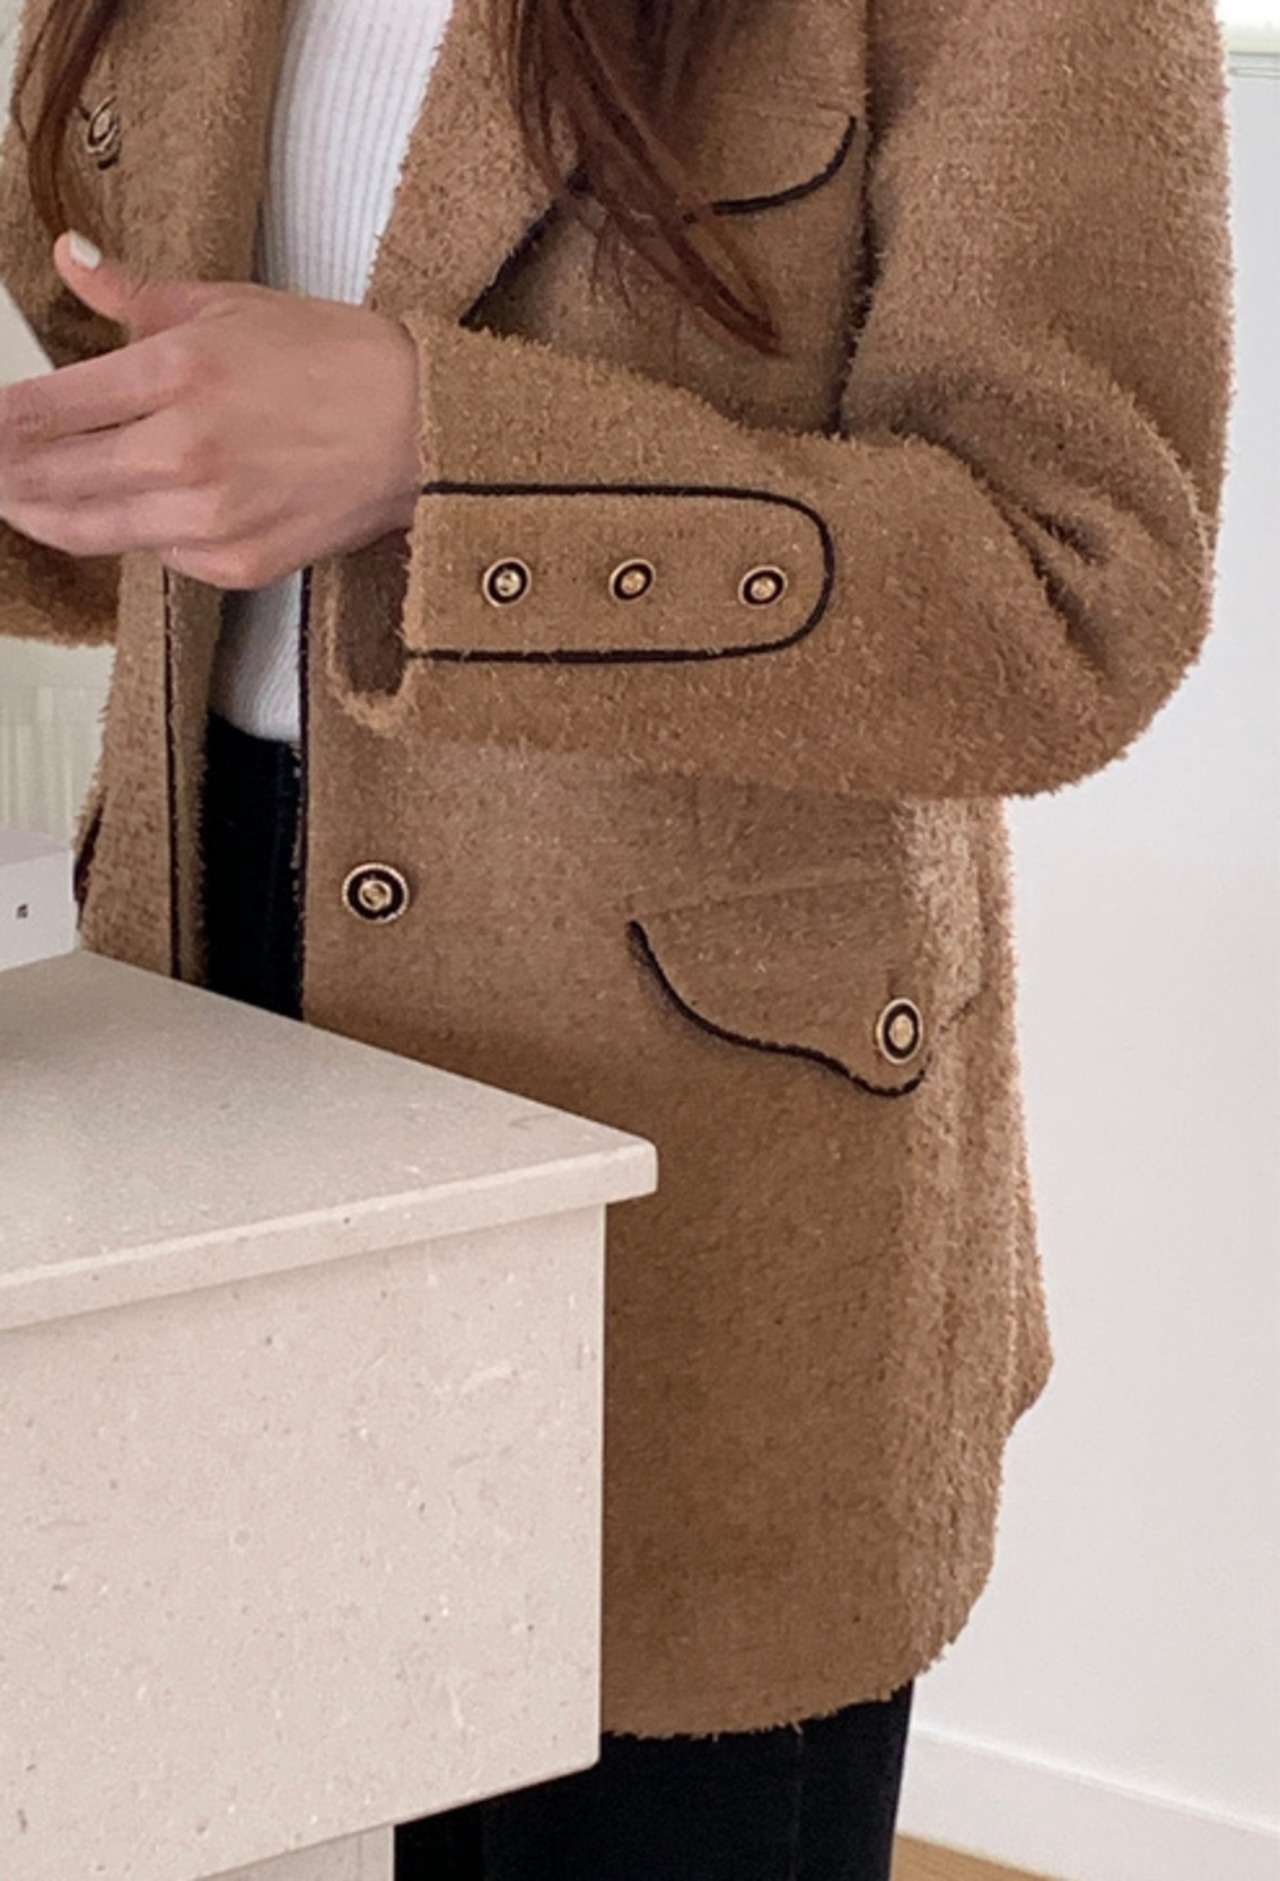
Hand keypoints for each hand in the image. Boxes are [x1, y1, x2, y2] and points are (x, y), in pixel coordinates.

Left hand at [0, 232, 423, 587]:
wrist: (424, 432)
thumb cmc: (342, 364)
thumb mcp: (231, 305)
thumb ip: (136, 294)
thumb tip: (73, 260)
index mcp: (176, 373)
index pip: (46, 409)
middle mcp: (183, 453)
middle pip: (51, 479)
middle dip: (3, 477)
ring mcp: (208, 517)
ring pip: (90, 529)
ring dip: (43, 516)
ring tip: (19, 504)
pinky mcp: (236, 563)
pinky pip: (158, 555)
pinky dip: (134, 536)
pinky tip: (127, 516)